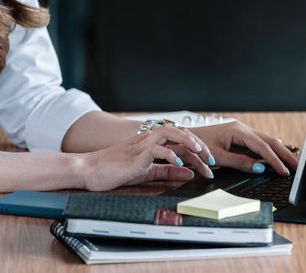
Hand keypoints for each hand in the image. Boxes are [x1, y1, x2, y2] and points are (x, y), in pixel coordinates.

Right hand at [80, 124, 213, 190]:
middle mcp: (150, 139)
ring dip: (189, 142)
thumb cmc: (117, 169)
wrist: (90, 170)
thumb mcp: (148, 172)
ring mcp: (143, 144)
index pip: (182, 140)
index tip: (210, 163)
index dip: (199, 149)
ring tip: (201, 154)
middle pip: (181, 133)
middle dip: (199, 145)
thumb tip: (189, 173)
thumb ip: (168, 171)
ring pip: (171, 134)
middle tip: (212, 159)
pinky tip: (179, 163)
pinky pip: (157, 149)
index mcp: (154, 142)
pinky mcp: (136, 154)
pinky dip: (170, 155)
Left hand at [191, 121, 298, 176]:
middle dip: (285, 154)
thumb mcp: (218, 157)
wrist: (183, 139)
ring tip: (293, 164)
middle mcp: (243, 129)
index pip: (262, 146)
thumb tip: (260, 167)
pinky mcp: (241, 139)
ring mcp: (243, 133)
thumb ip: (239, 163)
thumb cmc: (197, 147)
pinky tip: (278, 160)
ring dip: (280, 154)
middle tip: (299, 167)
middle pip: (270, 141)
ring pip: (267, 142)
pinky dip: (270, 154)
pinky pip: (259, 146)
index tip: (284, 171)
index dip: (275, 160)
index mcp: (238, 131)